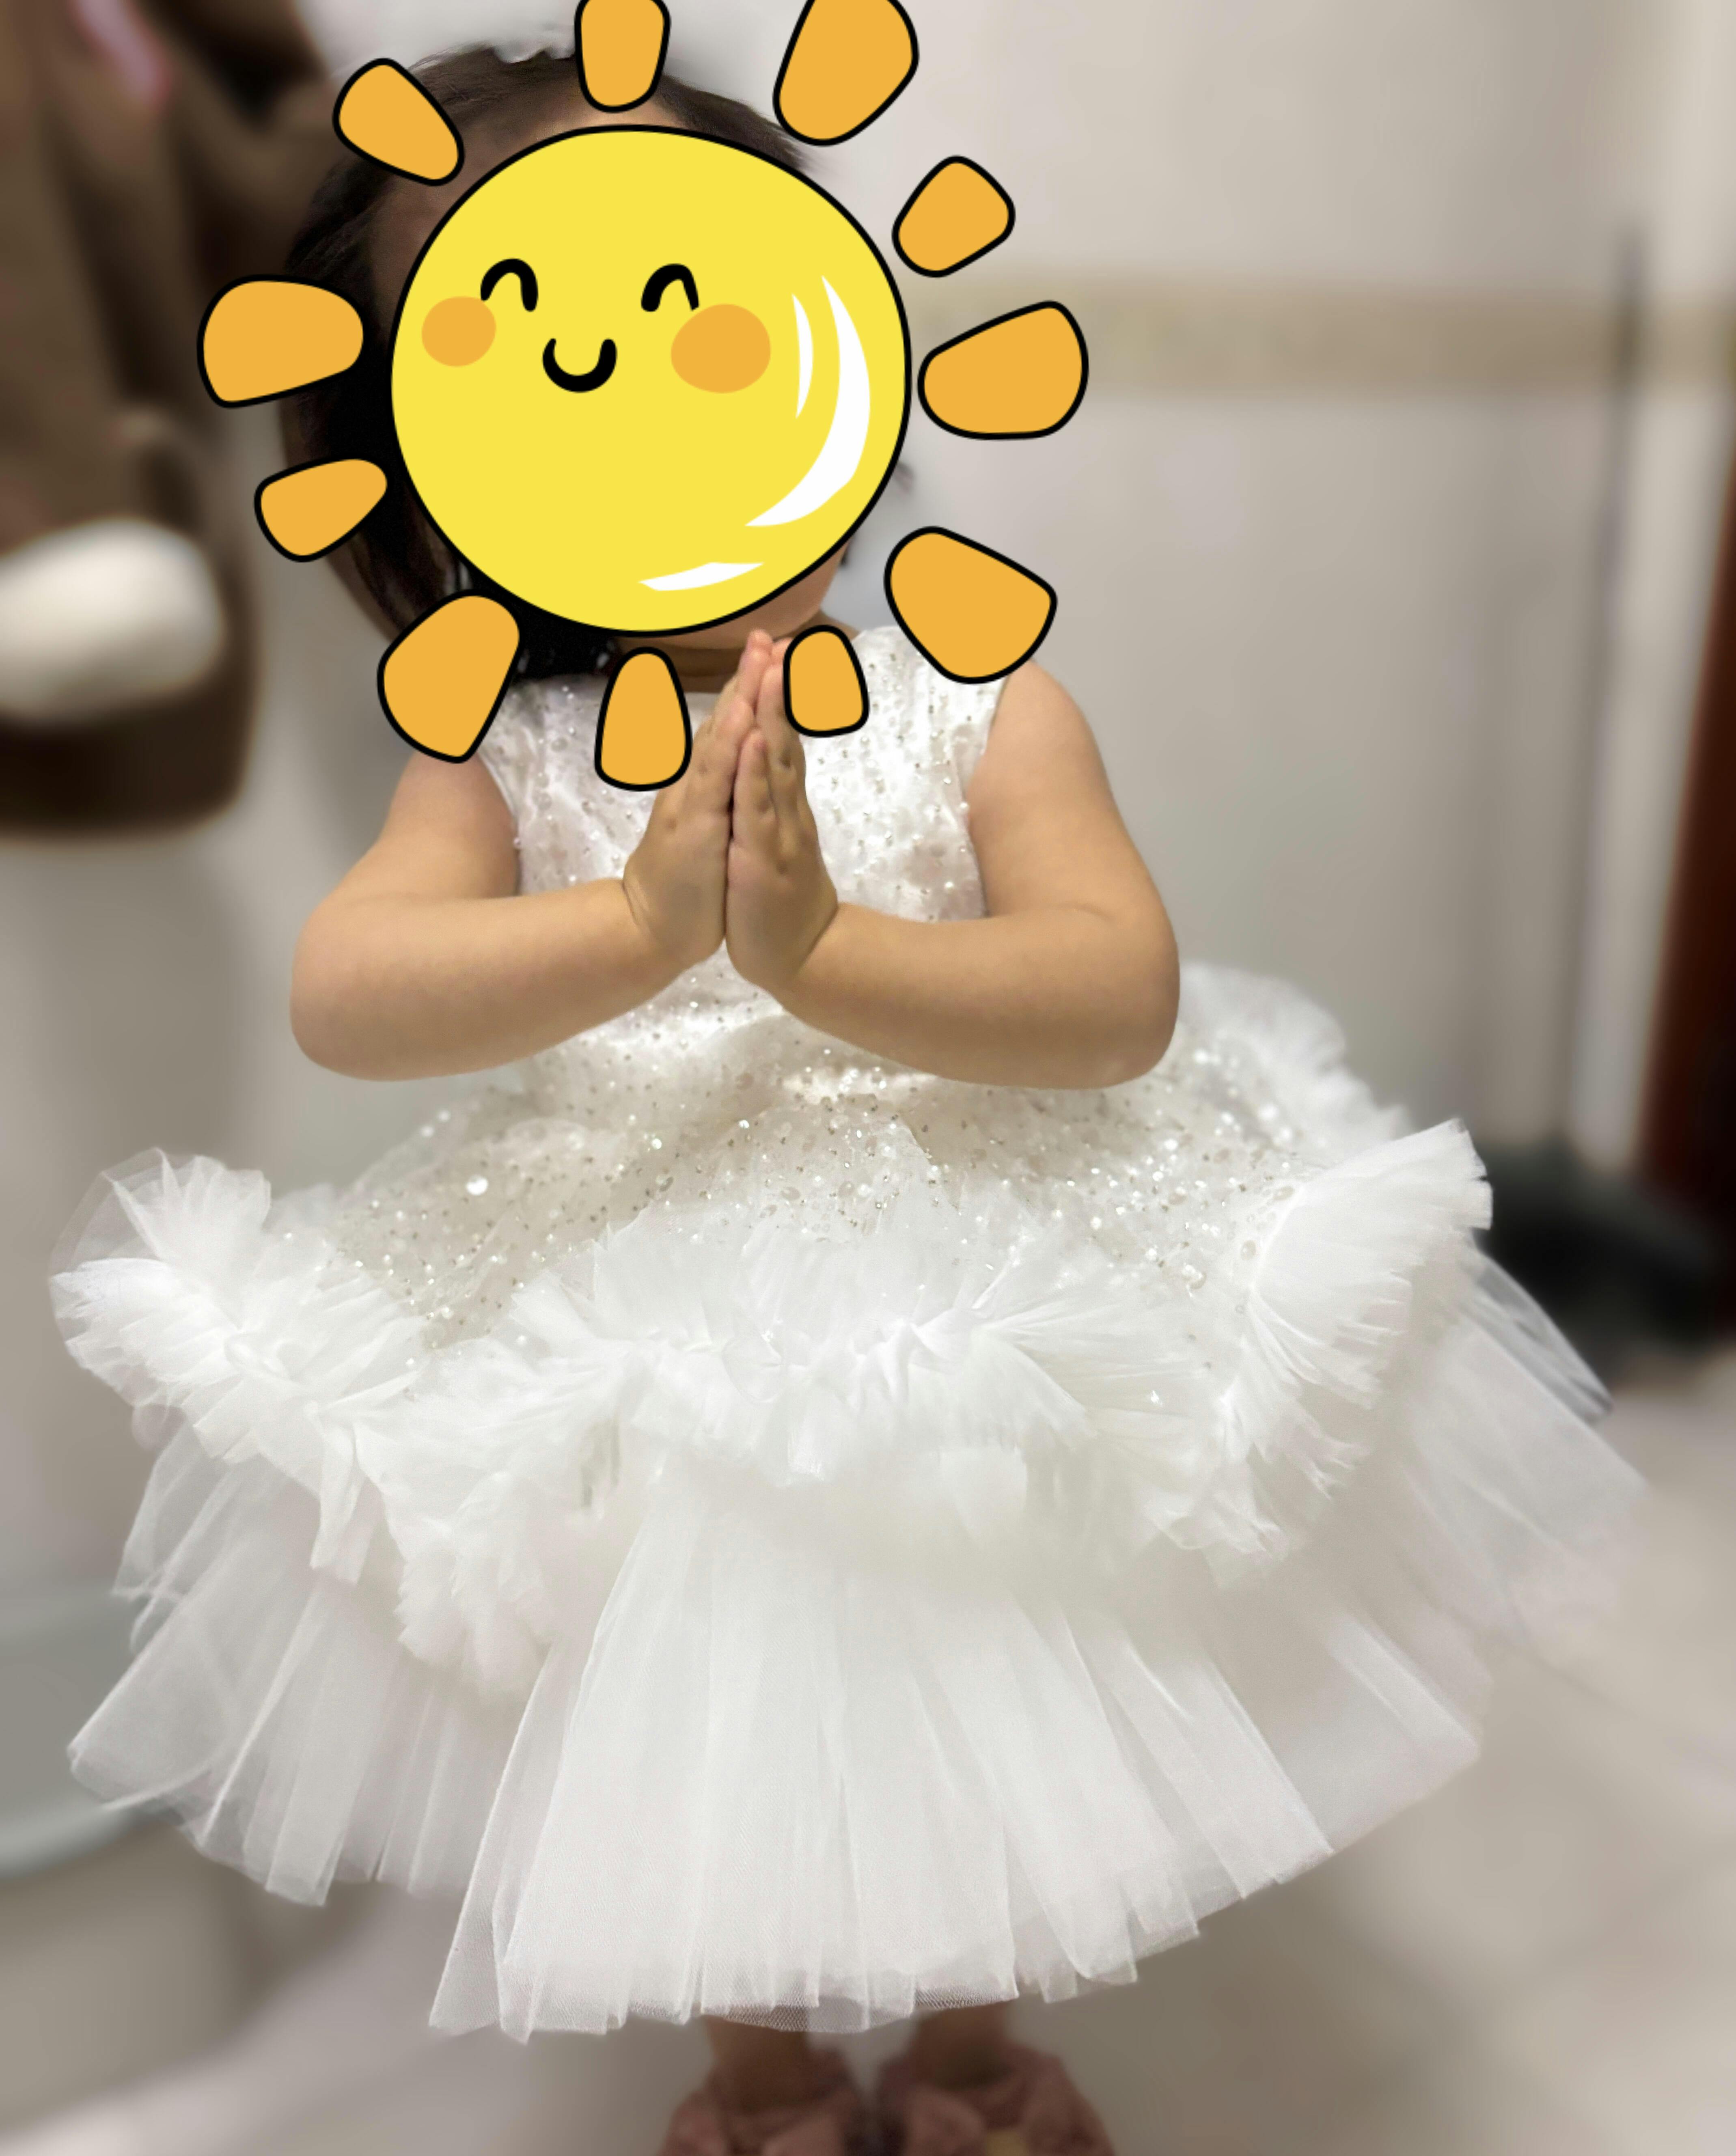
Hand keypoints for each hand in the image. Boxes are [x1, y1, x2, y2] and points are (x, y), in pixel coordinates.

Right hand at [620, 633, 769, 973]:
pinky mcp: (695, 828)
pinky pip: (715, 784)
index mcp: (706, 783)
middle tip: (765, 635)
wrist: (657, 925)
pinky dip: (729, 751)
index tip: (771, 650)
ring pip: (719, 741)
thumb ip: (716, 789)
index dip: (750, 687)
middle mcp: (697, 783)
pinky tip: (743, 722)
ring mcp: (694, 802)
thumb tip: (731, 760)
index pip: (731, 727)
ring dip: (740, 698)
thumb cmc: (687, 877)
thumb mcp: (708, 825)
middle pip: (724, 721)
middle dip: (746, 676)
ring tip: (759, 659)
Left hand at [725, 641, 838, 996]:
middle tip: (776, 637)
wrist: (796, 955)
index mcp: (779, 800)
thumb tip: (770, 762)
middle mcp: (783, 806)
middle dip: (776, 686)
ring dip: (770, 715)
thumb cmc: (777, 897)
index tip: (773, 647)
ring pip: (774, 763)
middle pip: (781, 736)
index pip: (778, 736)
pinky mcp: (763, 856)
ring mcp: (777, 828)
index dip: (774, 693)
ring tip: (770, 669)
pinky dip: (756, 772)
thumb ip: (772, 799)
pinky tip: (755, 741)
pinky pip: (759, 808)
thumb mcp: (773, 838)